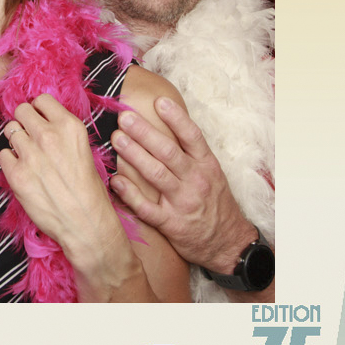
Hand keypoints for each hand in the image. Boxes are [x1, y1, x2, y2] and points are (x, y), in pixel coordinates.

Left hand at [0, 94, 119, 259]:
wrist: (85, 223)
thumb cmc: (88, 191)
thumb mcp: (83, 149)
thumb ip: (62, 132)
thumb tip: (42, 120)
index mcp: (70, 127)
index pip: (42, 100)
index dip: (39, 110)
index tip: (39, 118)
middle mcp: (48, 135)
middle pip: (21, 110)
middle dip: (24, 121)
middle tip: (29, 135)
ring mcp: (30, 154)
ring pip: (10, 130)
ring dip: (16, 141)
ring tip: (27, 155)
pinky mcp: (16, 174)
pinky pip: (3, 154)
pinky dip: (10, 161)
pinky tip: (23, 171)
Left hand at [109, 98, 257, 271]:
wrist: (228, 243)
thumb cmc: (214, 201)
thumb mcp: (211, 172)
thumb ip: (190, 151)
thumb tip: (164, 122)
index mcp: (206, 165)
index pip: (192, 137)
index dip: (176, 118)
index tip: (159, 101)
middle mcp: (196, 181)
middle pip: (168, 152)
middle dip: (145, 133)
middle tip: (124, 117)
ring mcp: (183, 203)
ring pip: (157, 175)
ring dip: (135, 155)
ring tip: (117, 139)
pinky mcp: (171, 224)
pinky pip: (148, 208)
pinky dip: (131, 194)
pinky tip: (116, 181)